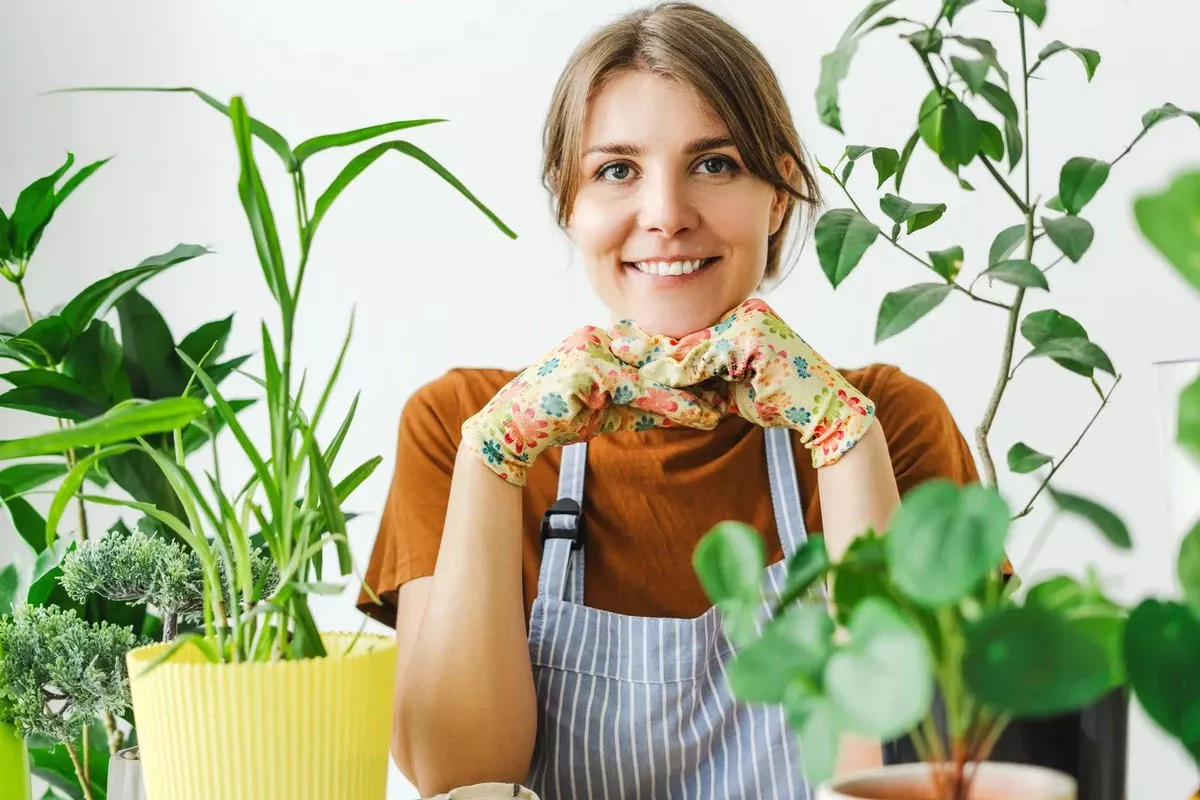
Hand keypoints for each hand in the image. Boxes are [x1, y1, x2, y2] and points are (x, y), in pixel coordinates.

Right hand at [461, 325, 729, 484]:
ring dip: (690, 393)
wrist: (511, 427)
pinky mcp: (586, 371)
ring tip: (721, 408)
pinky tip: (697, 416)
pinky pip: (637, 390)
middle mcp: (597, 337)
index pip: (653, 351)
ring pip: (652, 374)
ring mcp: (590, 350)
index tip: (720, 379)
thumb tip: (688, 410)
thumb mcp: (610, 410)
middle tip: (733, 387)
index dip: (687, 366)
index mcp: (601, 339)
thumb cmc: (559, 417)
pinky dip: (670, 405)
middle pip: (657, 358)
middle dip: (696, 374)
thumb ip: (645, 403)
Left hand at [608, 298, 874, 467]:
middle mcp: (743, 309)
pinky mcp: (752, 336)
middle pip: (683, 335)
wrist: (823, 410)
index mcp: (738, 315)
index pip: (687, 332)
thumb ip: (698, 375)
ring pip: (690, 346)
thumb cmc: (775, 400)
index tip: (620, 347)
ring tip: (625, 374)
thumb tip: (656, 375)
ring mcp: (749, 319)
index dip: (652, 345)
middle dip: (646, 350)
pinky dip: (682, 373)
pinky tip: (655, 379)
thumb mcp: (726, 385)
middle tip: (611, 353)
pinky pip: (706, 357)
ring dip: (656, 365)